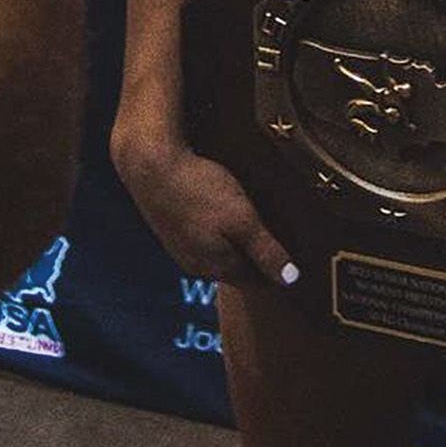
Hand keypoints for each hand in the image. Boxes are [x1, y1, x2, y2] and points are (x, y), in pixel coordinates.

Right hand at [110, 128, 296, 290]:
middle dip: (257, 258)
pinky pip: (203, 237)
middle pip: (236, 268)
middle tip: (283, 240)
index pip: (255, 281)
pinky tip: (223, 212)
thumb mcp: (242, 218)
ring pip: (218, 253)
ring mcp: (181, 247)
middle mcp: (197, 264)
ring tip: (256, 224)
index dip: (275, 271)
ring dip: (236, 243)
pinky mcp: (171, 227)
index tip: (296, 262)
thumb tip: (290, 280)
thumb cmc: (199, 189)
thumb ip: (265, 250)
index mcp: (217, 266)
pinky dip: (217, 230)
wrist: (149, 165)